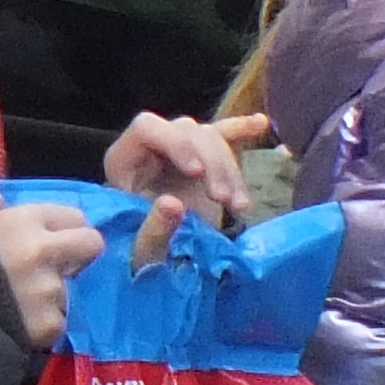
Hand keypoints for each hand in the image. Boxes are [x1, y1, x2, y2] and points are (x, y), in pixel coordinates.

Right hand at [0, 190, 105, 348]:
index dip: (64, 230)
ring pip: (68, 290)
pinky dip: (39, 326)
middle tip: (54, 268)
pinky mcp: (48, 325)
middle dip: (77, 256)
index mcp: (25, 220)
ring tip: (17, 304)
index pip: (75, 217)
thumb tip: (3, 205)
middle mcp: (44, 251)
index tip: (52, 241)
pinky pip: (56, 323)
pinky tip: (16, 324)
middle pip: (91, 245)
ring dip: (49, 297)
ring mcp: (49, 290)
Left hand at [102, 110, 254, 262]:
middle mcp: (152, 146)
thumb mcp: (141, 251)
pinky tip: (260, 124)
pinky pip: (225, 134)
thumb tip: (175, 203)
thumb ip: (153, 229)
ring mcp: (180, 148)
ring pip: (211, 138)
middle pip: (187, 131)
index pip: (147, 127)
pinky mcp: (205, 156)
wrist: (158, 261)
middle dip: (212, 163)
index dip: (176, 144)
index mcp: (125, 159)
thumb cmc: (141, 255)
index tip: (197, 173)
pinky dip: (242, 130)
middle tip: (223, 200)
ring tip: (239, 207)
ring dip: (231, 170)